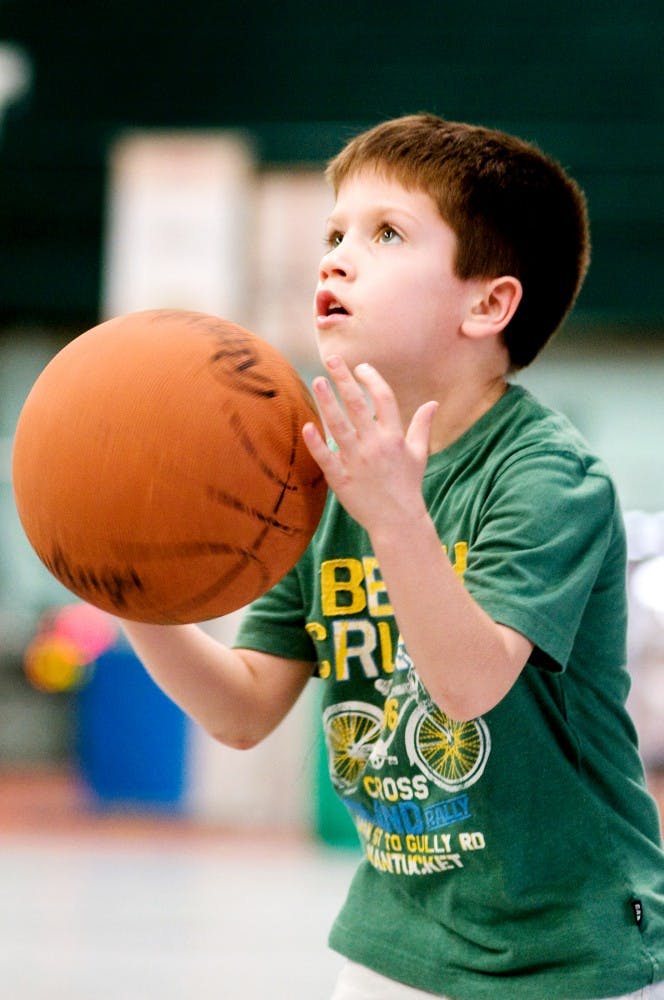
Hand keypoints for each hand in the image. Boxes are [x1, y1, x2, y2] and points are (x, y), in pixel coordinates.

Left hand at [302, 355, 437, 533]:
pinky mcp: (341, 479)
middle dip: (344, 380)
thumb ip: (422, 426)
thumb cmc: (407, 485)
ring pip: (339, 426)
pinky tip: (307, 426)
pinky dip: (317, 443)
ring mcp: (357, 462)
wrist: (398, 521)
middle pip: (357, 405)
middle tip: (332, 360)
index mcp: (394, 437)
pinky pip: (326, 458)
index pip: (383, 398)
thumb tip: (433, 403)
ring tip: (318, 381)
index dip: (372, 379)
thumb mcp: (418, 454)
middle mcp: (375, 445)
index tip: (360, 367)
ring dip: (328, 402)